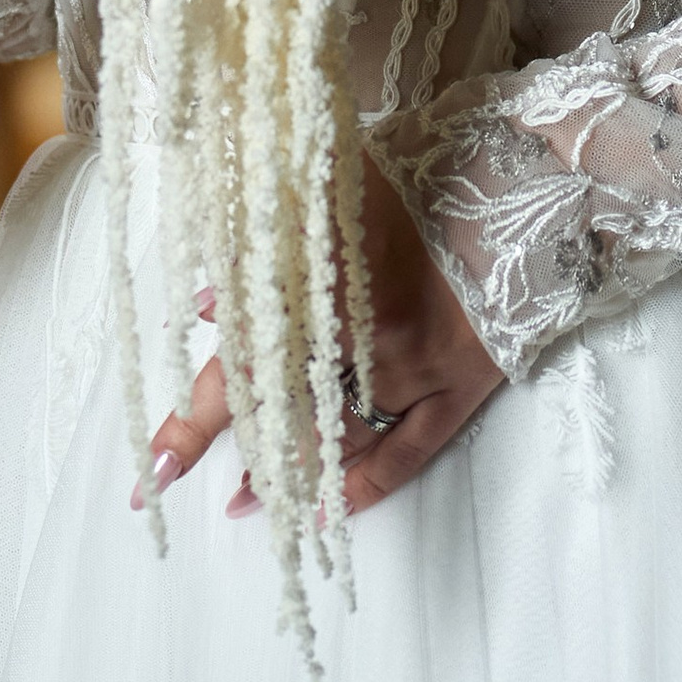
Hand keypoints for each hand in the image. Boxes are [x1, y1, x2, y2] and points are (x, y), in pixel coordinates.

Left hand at [140, 155, 505, 522]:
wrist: (527, 179)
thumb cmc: (425, 171)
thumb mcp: (335, 186)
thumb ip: (269, 238)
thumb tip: (207, 302)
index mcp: (322, 282)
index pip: (242, 356)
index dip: (196, 412)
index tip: (154, 461)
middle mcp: (359, 334)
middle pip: (277, 401)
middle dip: (219, 442)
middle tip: (165, 480)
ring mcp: (411, 367)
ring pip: (336, 435)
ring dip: (286, 469)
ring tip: (242, 499)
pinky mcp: (459, 385)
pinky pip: (407, 451)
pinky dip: (365, 485)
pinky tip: (326, 511)